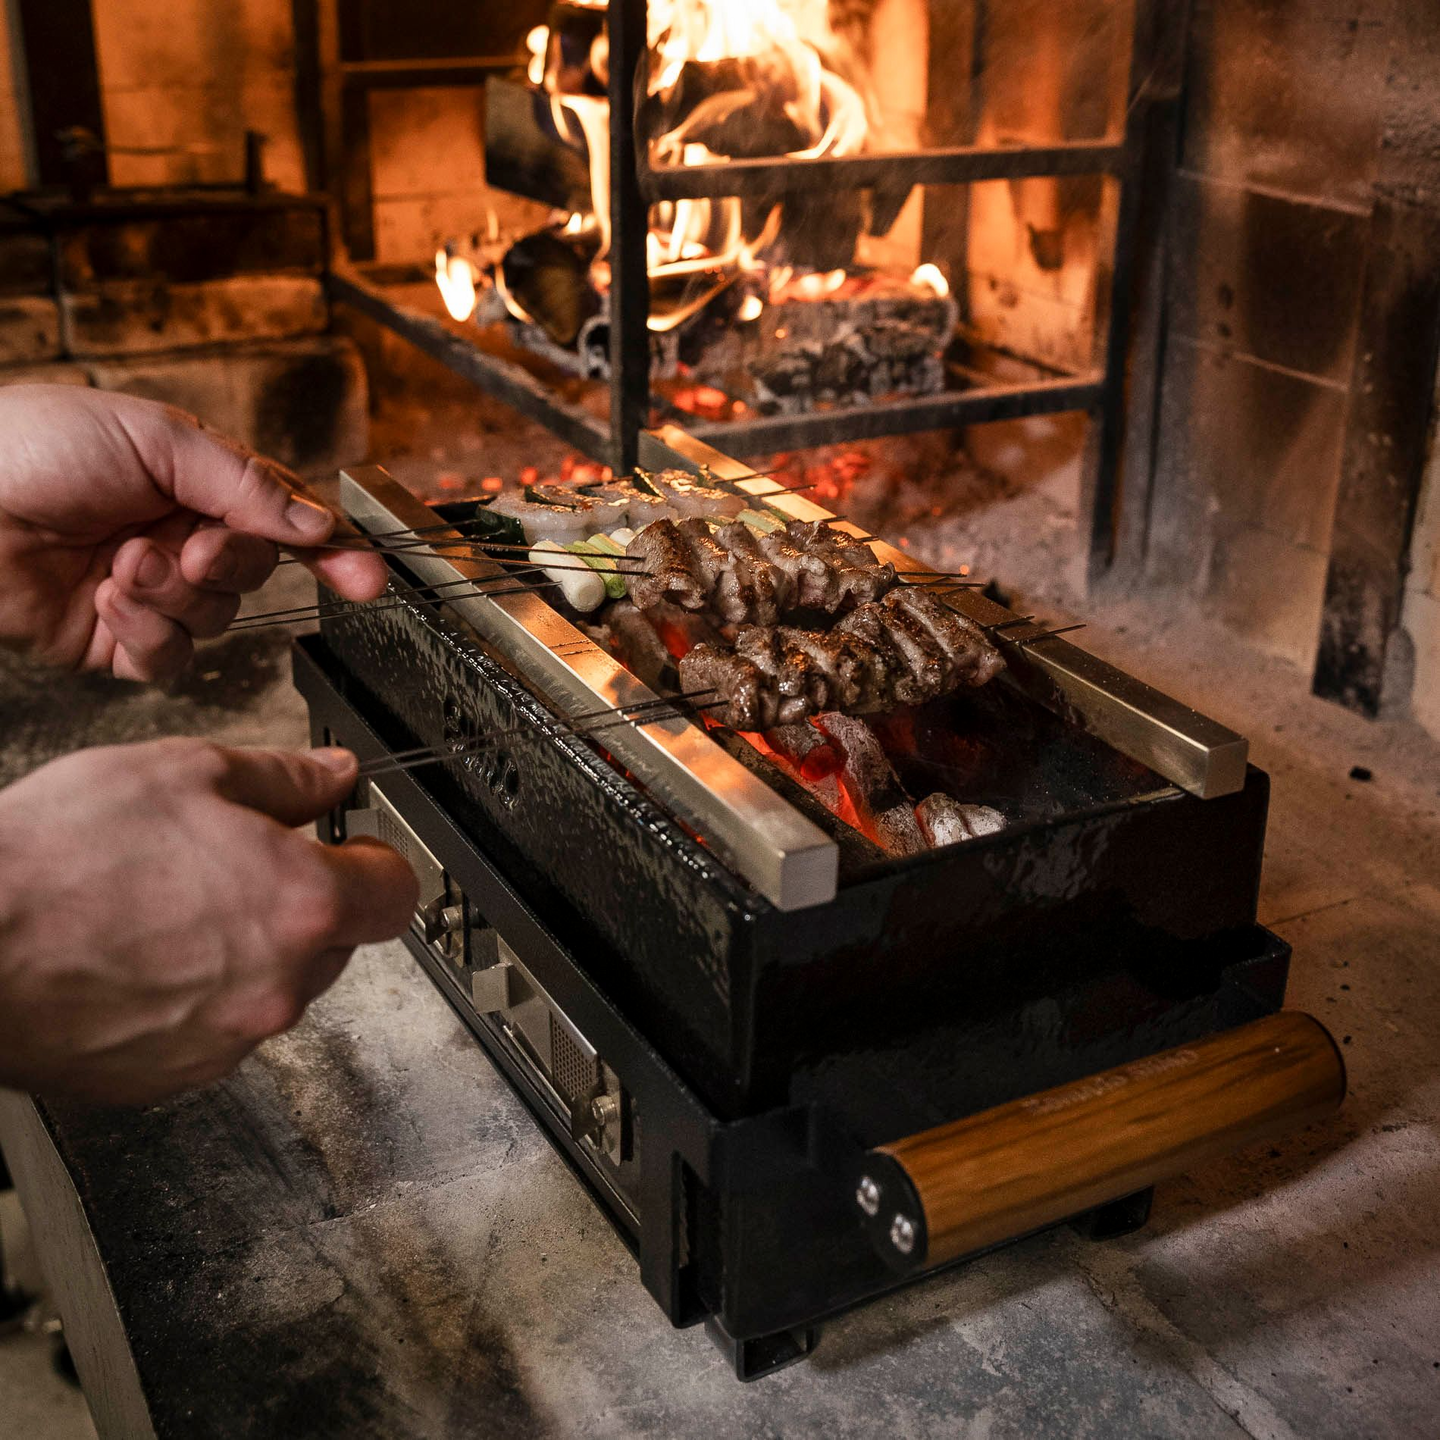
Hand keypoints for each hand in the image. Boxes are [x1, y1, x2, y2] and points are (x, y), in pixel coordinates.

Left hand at [0, 384, 387, 680]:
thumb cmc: (30, 445)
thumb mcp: (156, 439)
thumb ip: (248, 485)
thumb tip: (318, 524)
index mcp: (195, 482)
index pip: (285, 520)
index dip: (331, 549)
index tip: (366, 576)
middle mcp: (178, 538)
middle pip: (255, 575)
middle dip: (228, 565)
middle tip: (192, 551)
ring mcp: (149, 593)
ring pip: (216, 620)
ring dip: (173, 596)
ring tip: (121, 566)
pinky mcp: (115, 642)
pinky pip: (170, 660)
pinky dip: (147, 635)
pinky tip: (107, 601)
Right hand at [0, 740, 417, 1103]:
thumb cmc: (56, 861)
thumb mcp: (183, 773)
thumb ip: (282, 778)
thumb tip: (334, 776)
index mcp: (301, 904)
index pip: (395, 892)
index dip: (372, 861)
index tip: (347, 847)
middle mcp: (278, 986)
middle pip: (333, 940)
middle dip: (298, 900)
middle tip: (229, 864)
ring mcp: (227, 1041)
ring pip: (273, 986)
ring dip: (245, 950)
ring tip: (165, 907)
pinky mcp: (173, 1077)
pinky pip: (214, 1029)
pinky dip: (194, 996)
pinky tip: (138, 956)